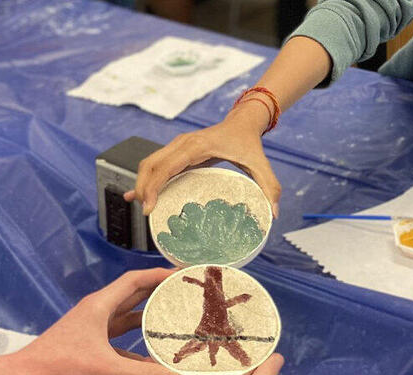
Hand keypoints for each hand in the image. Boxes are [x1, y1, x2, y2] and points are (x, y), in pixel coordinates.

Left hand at [5, 268, 184, 374]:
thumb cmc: (58, 368)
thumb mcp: (105, 370)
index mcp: (99, 306)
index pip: (134, 281)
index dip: (158, 275)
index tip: (183, 274)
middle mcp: (97, 314)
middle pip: (133, 296)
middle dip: (159, 294)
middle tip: (187, 295)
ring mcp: (93, 332)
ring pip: (128, 320)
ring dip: (150, 320)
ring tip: (177, 322)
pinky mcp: (90, 350)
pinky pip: (121, 344)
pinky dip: (138, 348)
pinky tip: (155, 358)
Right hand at [123, 102, 281, 217]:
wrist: (243, 122)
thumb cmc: (249, 143)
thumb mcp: (260, 165)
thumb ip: (269, 187)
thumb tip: (274, 213)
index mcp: (197, 147)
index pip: (167, 167)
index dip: (155, 186)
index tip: (150, 206)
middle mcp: (182, 144)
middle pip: (151, 165)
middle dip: (143, 188)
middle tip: (145, 212)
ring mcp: (177, 146)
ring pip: (149, 163)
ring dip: (141, 183)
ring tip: (139, 205)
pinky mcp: (177, 150)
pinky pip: (156, 164)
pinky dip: (146, 178)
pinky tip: (138, 194)